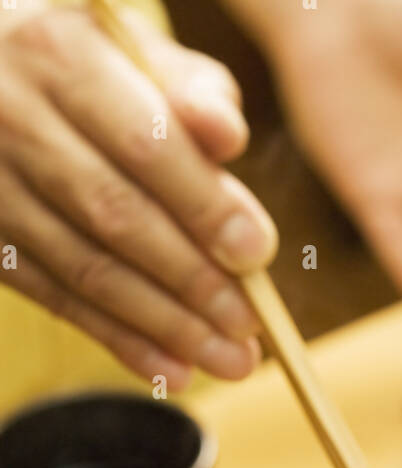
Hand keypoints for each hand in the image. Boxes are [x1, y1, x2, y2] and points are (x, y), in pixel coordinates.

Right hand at [0, 6, 278, 388]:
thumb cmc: (75, 61)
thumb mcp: (125, 44)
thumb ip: (185, 87)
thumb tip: (229, 139)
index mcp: (56, 53)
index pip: (144, 143)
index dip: (203, 204)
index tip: (256, 252)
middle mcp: (12, 118)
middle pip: (115, 215)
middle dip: (192, 279)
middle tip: (250, 324)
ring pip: (87, 269)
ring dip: (166, 326)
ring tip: (230, 361)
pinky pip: (56, 299)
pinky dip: (120, 340)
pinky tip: (173, 369)